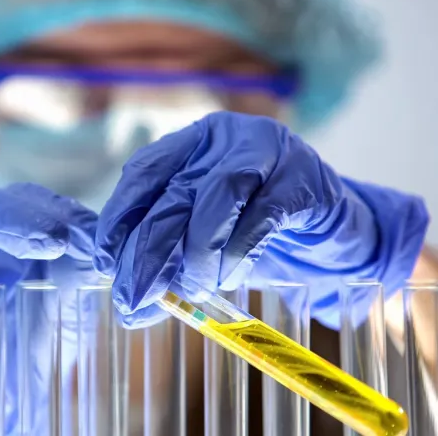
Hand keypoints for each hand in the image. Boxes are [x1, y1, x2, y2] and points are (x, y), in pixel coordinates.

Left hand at [95, 111, 428, 329]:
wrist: (333, 237)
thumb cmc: (256, 234)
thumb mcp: (200, 235)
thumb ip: (163, 247)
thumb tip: (118, 285)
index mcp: (192, 144)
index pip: (142, 172)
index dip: (119, 216)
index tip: (104, 261)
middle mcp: (225, 138)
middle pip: (175, 192)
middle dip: (148, 251)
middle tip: (134, 298)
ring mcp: (268, 151)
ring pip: (218, 196)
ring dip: (197, 253)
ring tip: (193, 290)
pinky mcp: (304, 178)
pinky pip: (263, 215)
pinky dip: (238, 253)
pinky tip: (229, 278)